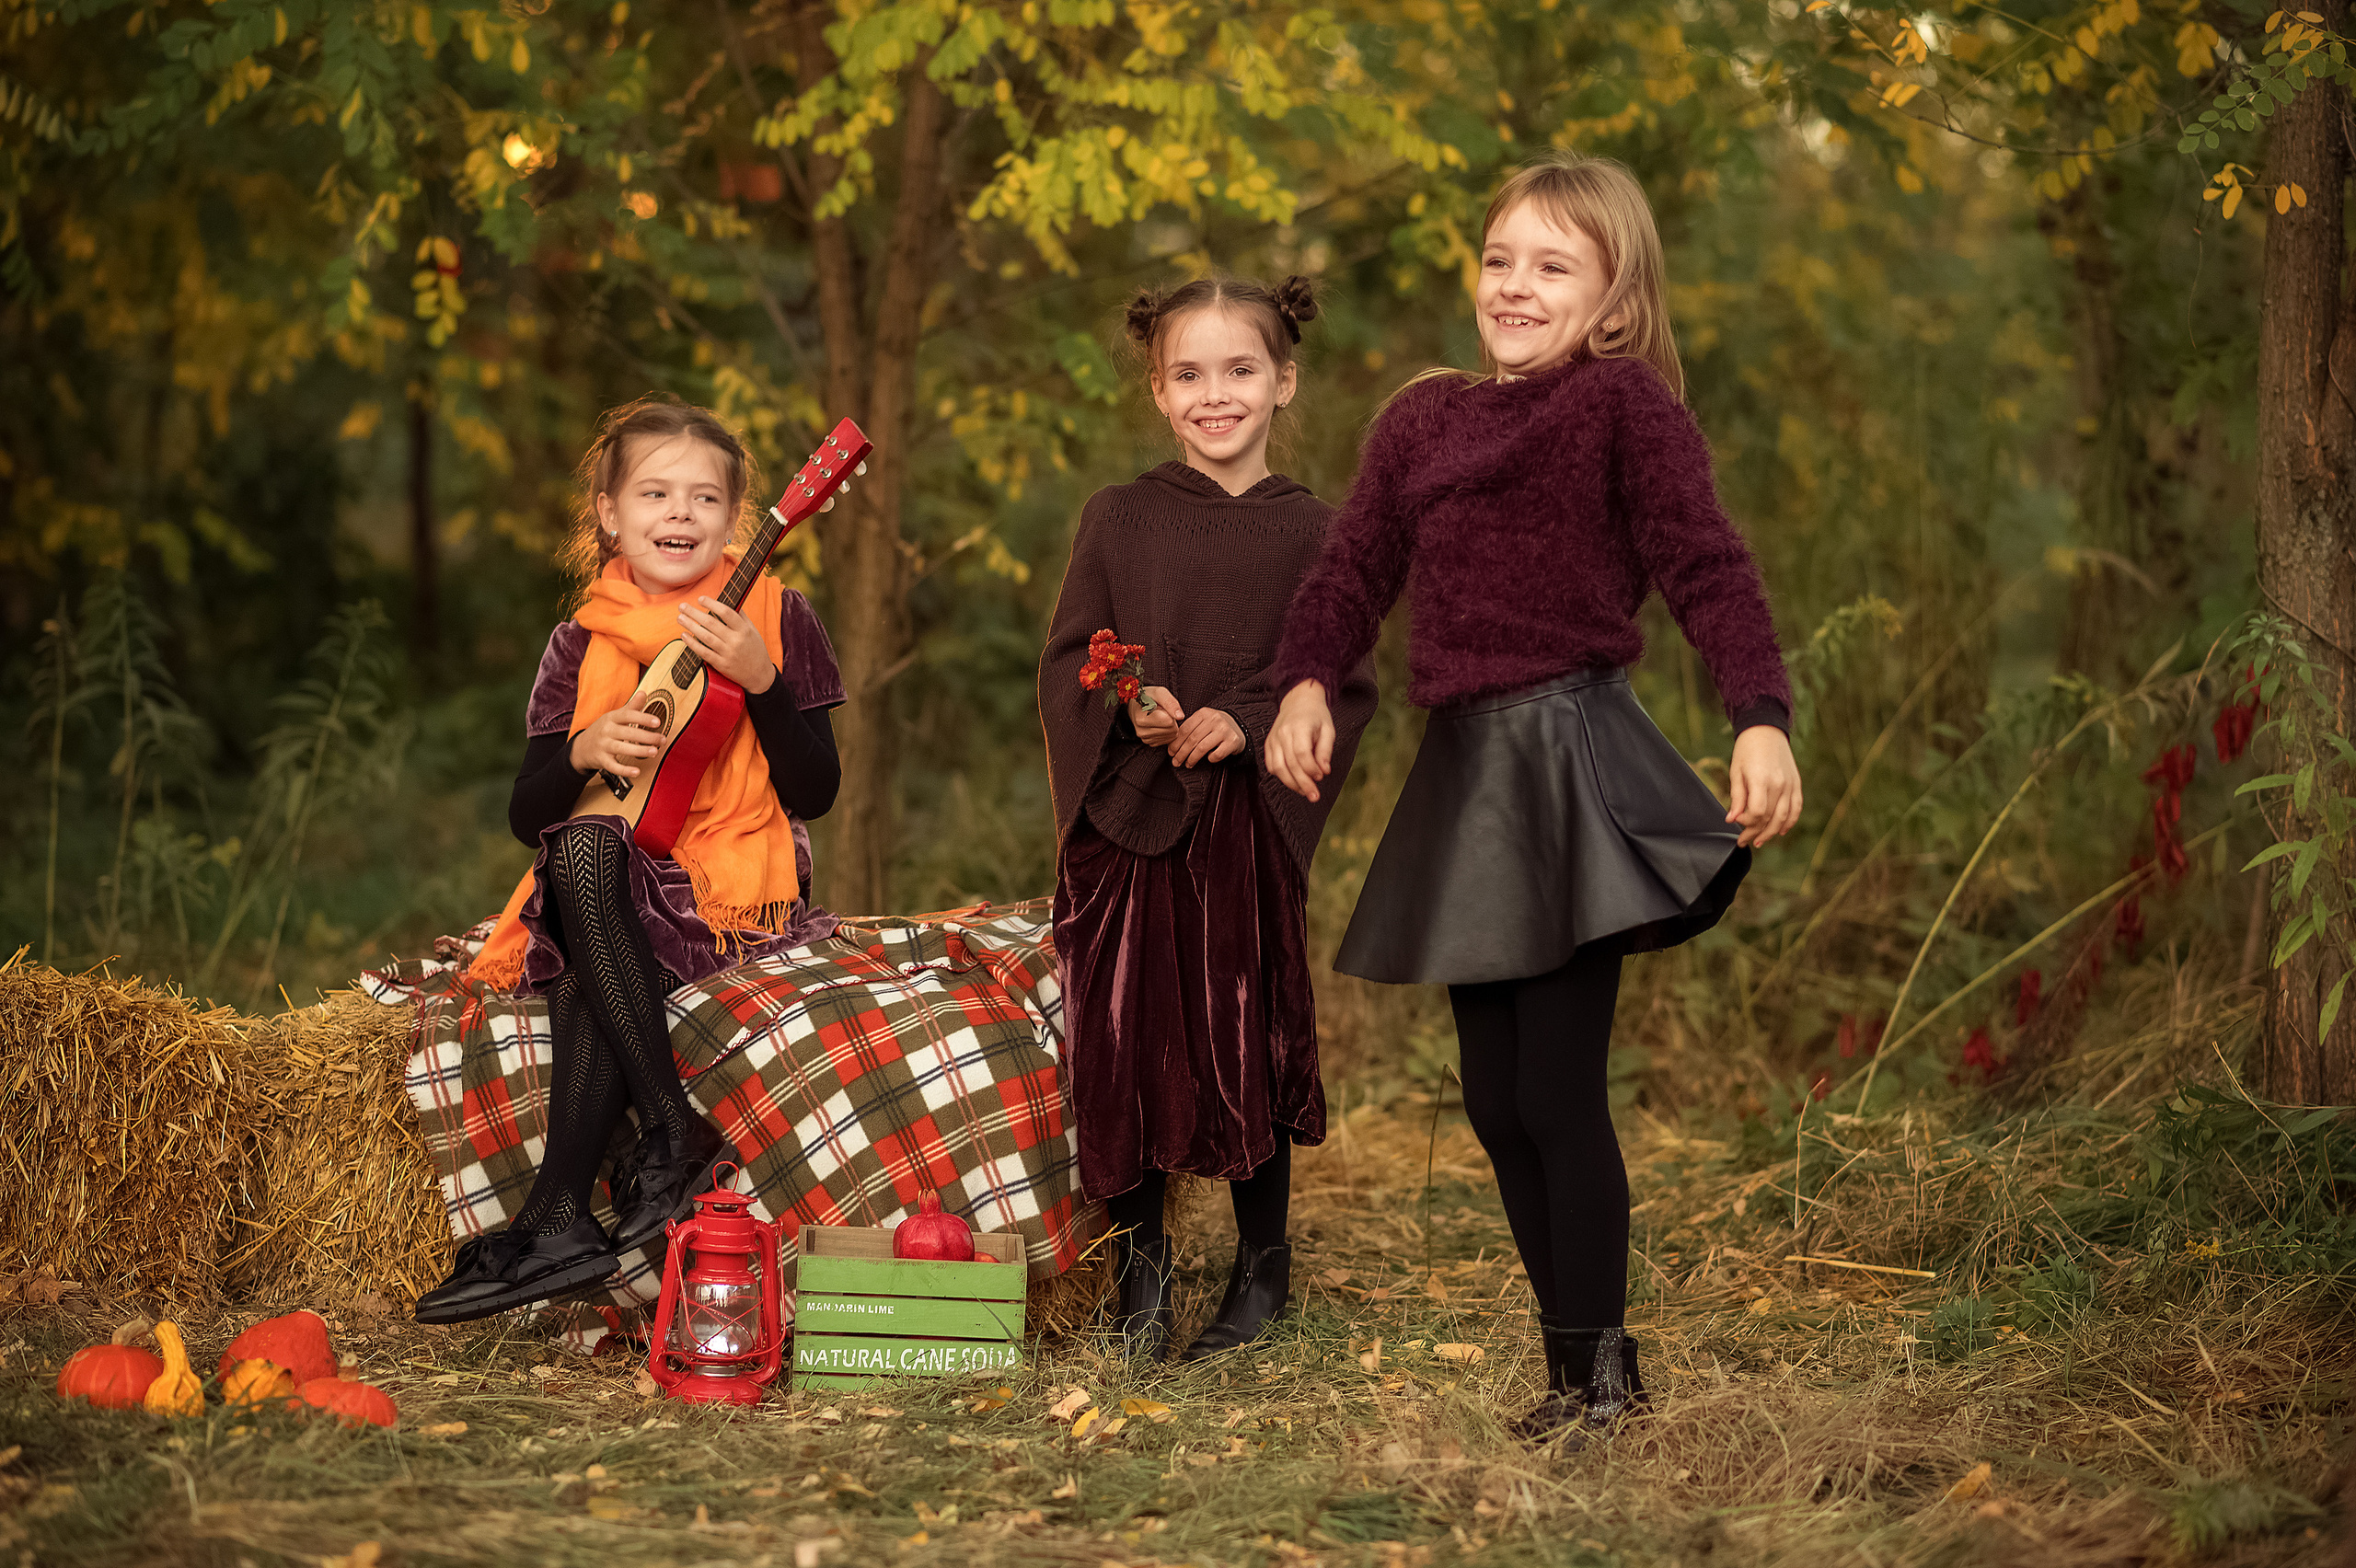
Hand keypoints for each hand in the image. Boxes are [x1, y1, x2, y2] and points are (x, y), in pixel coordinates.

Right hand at [571, 692, 663, 779]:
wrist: (581, 747)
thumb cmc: (604, 730)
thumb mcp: (614, 716)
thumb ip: (631, 707)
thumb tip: (644, 693)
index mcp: (611, 718)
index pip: (627, 715)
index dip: (643, 718)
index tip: (657, 722)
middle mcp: (606, 731)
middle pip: (627, 733)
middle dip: (647, 737)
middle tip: (662, 740)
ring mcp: (603, 746)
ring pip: (621, 748)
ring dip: (639, 751)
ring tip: (654, 752)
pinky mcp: (601, 760)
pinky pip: (613, 766)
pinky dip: (624, 770)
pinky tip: (637, 771)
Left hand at [676, 597, 774, 692]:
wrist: (760, 675)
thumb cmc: (755, 650)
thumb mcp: (752, 630)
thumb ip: (741, 616)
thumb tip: (728, 601)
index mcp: (744, 630)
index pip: (726, 612)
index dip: (711, 604)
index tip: (700, 599)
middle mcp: (736, 641)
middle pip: (712, 623)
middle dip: (694, 613)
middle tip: (682, 606)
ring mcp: (728, 653)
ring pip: (705, 637)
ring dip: (691, 626)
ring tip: (680, 618)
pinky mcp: (721, 665)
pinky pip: (704, 652)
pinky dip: (693, 644)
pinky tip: (684, 636)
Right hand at [1129, 686, 1182, 747]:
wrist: (1136, 705)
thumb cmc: (1148, 697)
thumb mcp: (1159, 692)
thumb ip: (1170, 703)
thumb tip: (1180, 717)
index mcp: (1142, 718)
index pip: (1169, 721)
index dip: (1170, 712)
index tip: (1162, 707)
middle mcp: (1142, 731)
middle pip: (1172, 730)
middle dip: (1171, 719)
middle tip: (1162, 712)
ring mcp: (1145, 739)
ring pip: (1171, 736)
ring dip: (1170, 726)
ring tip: (1160, 717)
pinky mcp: (1150, 743)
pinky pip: (1168, 740)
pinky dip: (1168, 732)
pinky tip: (1160, 724)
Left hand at [1170, 708, 1244, 767]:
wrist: (1239, 726)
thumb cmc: (1216, 727)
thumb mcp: (1203, 721)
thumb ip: (1190, 728)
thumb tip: (1172, 745)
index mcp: (1204, 713)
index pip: (1185, 729)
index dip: (1176, 743)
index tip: (1171, 752)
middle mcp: (1214, 719)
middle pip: (1192, 739)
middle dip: (1181, 753)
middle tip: (1176, 762)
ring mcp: (1224, 730)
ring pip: (1202, 748)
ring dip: (1192, 758)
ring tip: (1188, 764)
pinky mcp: (1233, 741)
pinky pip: (1217, 754)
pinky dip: (1210, 758)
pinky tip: (1208, 759)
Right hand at [1265, 680, 1335, 801]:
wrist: (1298, 701)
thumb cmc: (1316, 716)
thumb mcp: (1328, 729)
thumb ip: (1325, 750)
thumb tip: (1324, 771)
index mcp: (1299, 727)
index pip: (1301, 753)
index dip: (1311, 769)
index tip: (1321, 776)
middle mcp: (1282, 733)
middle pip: (1289, 764)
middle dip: (1302, 783)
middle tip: (1314, 796)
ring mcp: (1273, 739)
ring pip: (1277, 768)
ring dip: (1291, 783)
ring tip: (1304, 792)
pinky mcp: (1268, 744)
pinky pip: (1270, 765)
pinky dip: (1280, 776)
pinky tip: (1293, 781)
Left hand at [1727, 725, 1802, 848]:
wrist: (1766, 730)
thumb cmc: (1747, 750)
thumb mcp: (1736, 772)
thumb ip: (1737, 797)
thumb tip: (1731, 819)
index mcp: (1761, 780)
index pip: (1758, 812)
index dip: (1747, 822)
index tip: (1737, 822)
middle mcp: (1779, 784)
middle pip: (1770, 818)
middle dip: (1755, 833)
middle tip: (1743, 841)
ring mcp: (1790, 784)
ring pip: (1784, 817)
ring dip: (1771, 832)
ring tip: (1760, 841)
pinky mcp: (1796, 784)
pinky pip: (1796, 808)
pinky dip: (1789, 822)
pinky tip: (1780, 831)